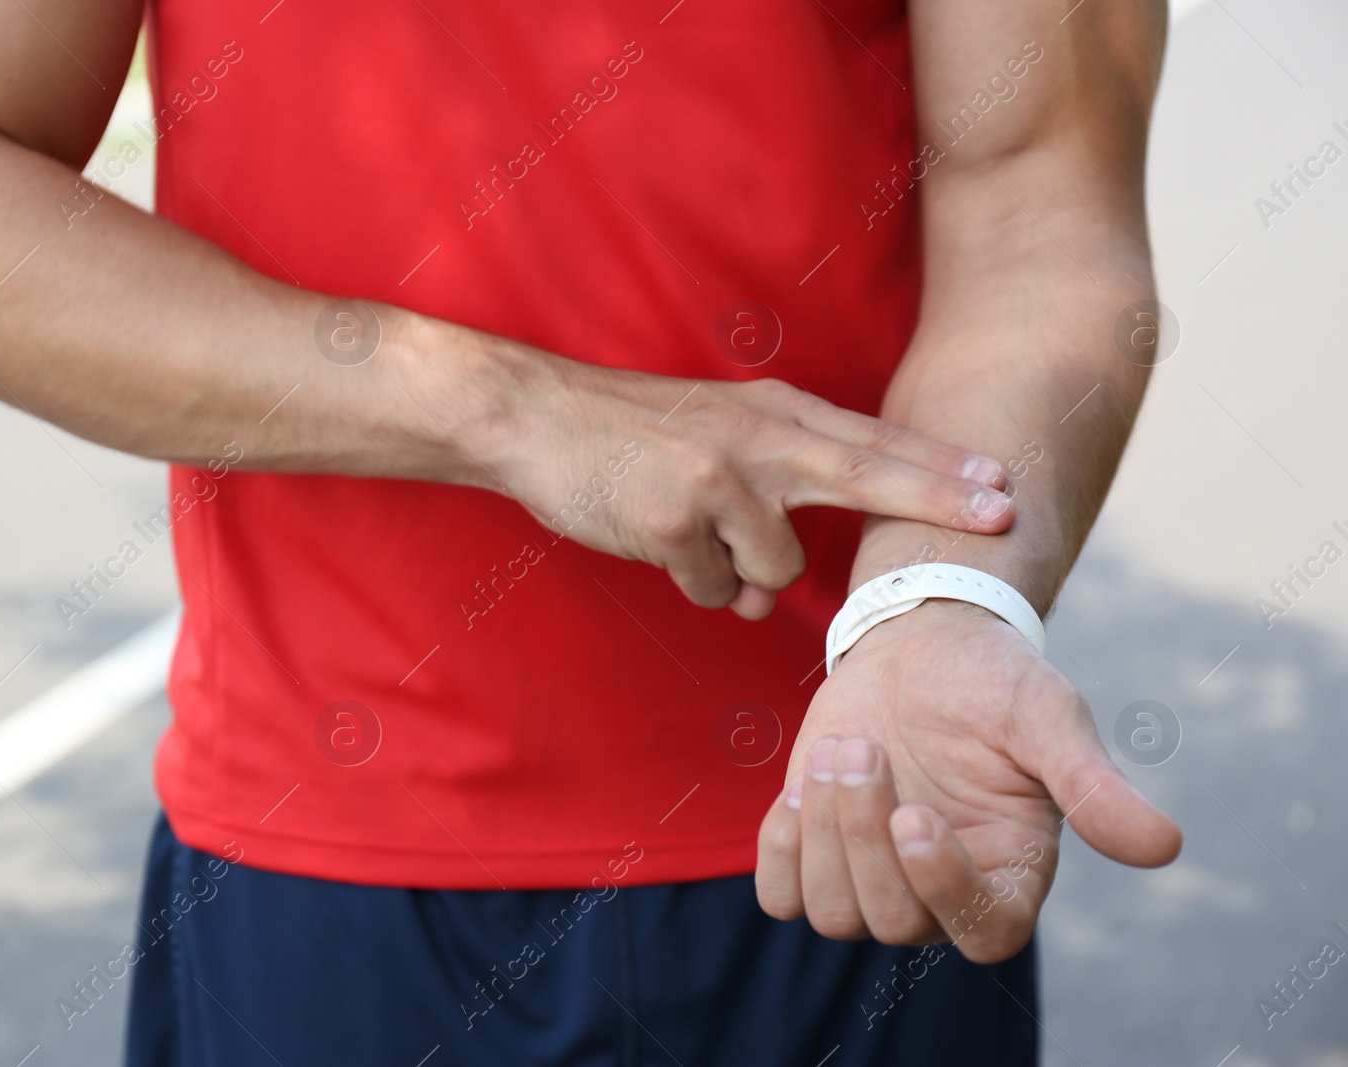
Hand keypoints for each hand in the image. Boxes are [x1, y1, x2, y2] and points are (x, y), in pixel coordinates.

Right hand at [485, 366, 1015, 619]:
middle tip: (1001, 514)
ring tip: (692, 535)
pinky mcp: (673, 519)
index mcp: (774, 414)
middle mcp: (755, 439)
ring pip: (774, 568)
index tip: (1003, 484)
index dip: (940, 466)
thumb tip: (774, 591)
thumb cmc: (633, 435)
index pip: (873, 440)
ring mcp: (715, 477)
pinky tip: (658, 543)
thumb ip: (769, 495)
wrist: (540, 417)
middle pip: (866, 473)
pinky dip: (692, 582)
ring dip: (741, 574)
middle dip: (937, 498)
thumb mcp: (718, 433)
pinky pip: (714, 589)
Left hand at [754, 600, 1180, 961]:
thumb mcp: (1047, 717)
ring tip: (843, 748)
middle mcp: (943, 892)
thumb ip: (1093, 784)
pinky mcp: (819, 857)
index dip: (945, 889)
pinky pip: (782, 896)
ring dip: (823, 831)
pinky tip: (801, 786)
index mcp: (1012, 872)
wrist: (917, 645)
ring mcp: (876, 879)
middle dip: (864, 834)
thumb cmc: (994, 680)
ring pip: (833, 914)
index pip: (985, 933)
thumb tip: (1163, 847)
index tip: (915, 815)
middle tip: (864, 747)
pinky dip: (782, 846)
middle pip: (892, 921)